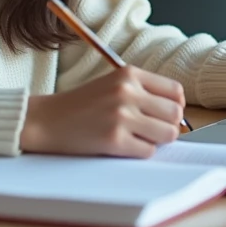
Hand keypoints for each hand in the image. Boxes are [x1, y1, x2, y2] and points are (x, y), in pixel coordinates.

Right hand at [20, 66, 185, 158]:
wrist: (47, 120)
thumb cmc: (82, 105)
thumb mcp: (113, 84)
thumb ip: (143, 92)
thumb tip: (178, 113)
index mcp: (129, 74)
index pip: (176, 91)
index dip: (175, 106)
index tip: (165, 114)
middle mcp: (127, 92)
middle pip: (175, 114)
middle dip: (168, 126)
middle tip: (151, 130)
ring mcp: (121, 116)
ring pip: (167, 134)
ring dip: (156, 140)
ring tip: (138, 137)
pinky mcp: (114, 140)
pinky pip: (148, 152)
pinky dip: (140, 152)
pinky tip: (123, 146)